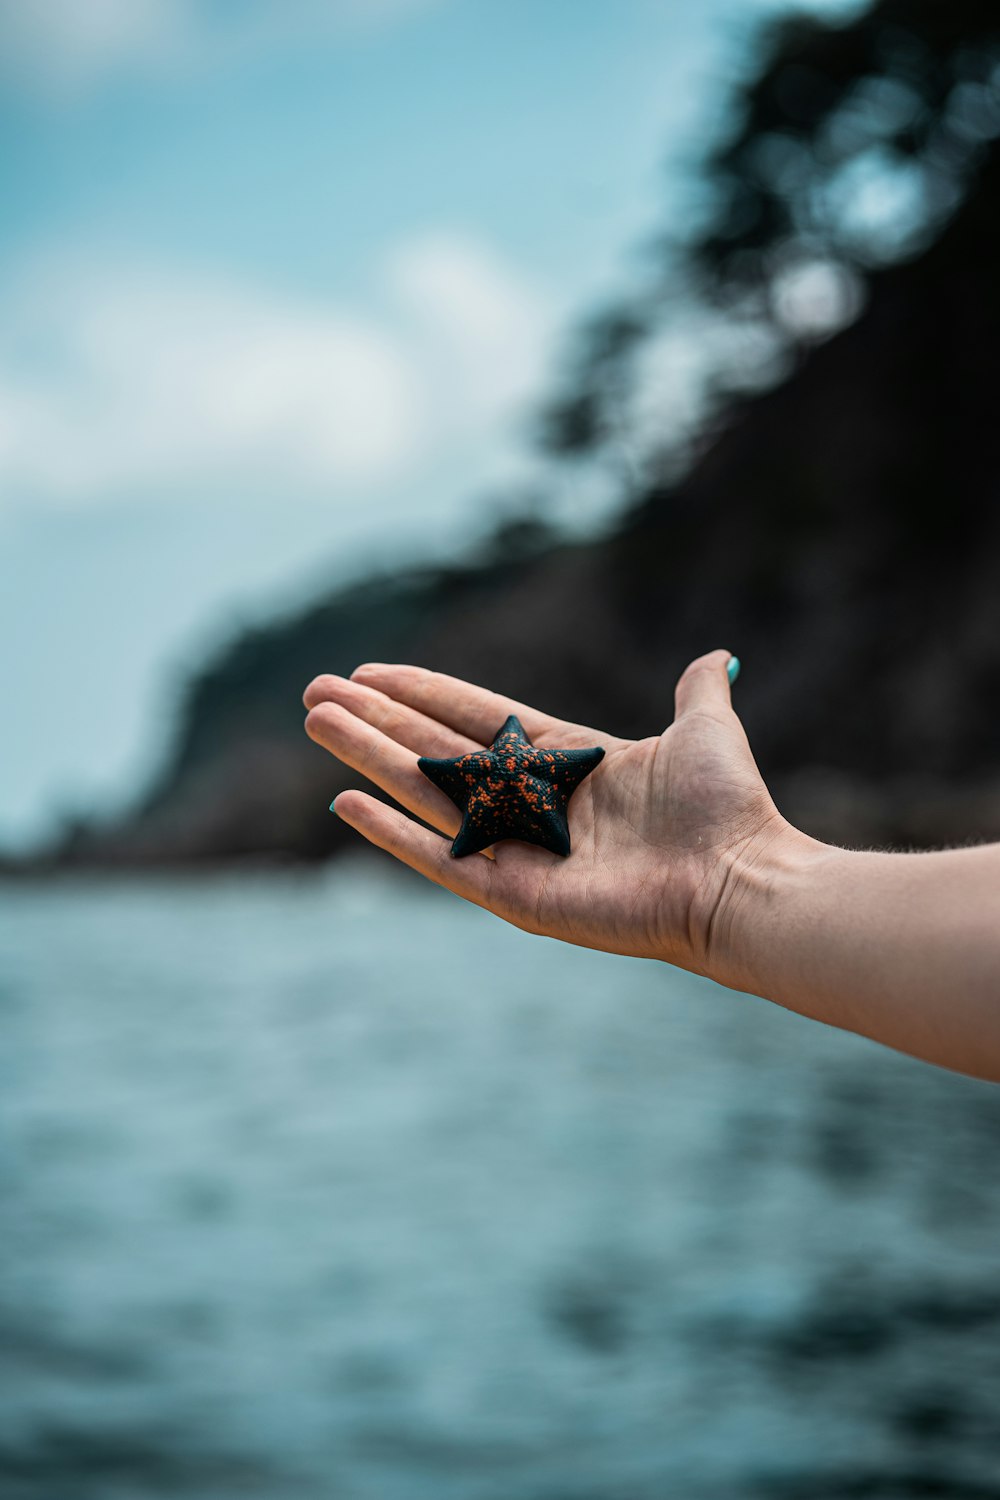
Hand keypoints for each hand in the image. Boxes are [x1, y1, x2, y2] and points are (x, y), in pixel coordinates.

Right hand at [303, 651, 793, 975]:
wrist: (737, 880)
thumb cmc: (725, 809)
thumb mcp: (704, 729)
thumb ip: (697, 691)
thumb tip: (717, 655)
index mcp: (565, 762)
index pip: (475, 719)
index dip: (422, 693)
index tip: (370, 671)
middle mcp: (531, 804)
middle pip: (435, 750)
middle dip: (376, 719)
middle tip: (315, 691)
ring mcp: (517, 850)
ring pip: (425, 792)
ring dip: (369, 756)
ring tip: (315, 720)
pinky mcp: (512, 894)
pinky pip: (439, 857)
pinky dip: (391, 832)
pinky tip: (345, 800)